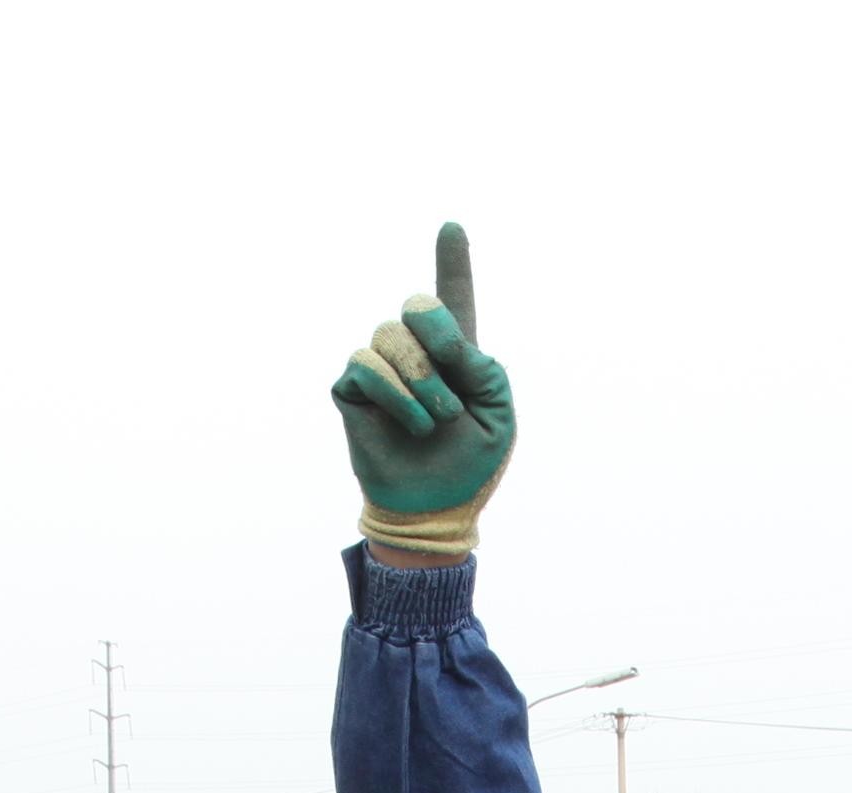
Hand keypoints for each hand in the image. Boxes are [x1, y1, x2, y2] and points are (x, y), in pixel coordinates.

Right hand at [330, 222, 512, 562]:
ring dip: (420, 380)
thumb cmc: (471, 464)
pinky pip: (365, 366)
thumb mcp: (498, 413)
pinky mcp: (352, 389)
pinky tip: (412, 425)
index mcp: (455, 354)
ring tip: (434, 421)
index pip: (452, 298)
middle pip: (416, 306)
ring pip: (388, 336)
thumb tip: (442, 341)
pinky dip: (395, 394)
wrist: (435, 508)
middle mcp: (414, 352)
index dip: (452, 261)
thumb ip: (483, 366)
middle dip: (438, 341)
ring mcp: (380, 368)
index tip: (452, 226)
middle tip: (453, 399)